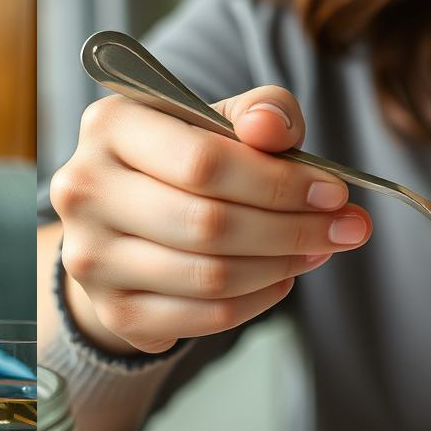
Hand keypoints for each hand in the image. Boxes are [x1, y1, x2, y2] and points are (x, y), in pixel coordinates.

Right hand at [49, 84, 370, 356]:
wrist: (123, 225)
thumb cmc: (180, 162)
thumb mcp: (219, 119)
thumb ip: (260, 112)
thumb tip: (272, 131)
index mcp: (109, 126)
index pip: (204, 162)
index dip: (278, 182)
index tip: (335, 192)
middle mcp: (85, 191)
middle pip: (207, 223)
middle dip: (290, 229)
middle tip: (345, 229)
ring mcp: (91, 258)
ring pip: (209, 276)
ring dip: (280, 267)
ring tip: (317, 250)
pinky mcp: (113, 310)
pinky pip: (203, 317)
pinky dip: (255, 302)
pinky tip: (279, 280)